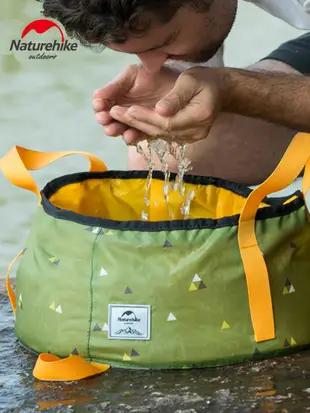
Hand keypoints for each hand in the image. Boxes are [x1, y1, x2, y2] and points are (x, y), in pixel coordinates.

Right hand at [93, 64, 178, 142]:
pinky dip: (131, 137)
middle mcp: (122, 109)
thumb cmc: (153, 74)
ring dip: (115, 130)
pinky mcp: (146, 130)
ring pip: (120, 128)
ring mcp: (134, 120)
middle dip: (105, 119)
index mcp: (116, 94)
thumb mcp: (132, 75)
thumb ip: (116, 85)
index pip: (103, 102)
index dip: (99, 105)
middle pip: (109, 118)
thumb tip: (96, 95)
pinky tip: (128, 136)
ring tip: (113, 130)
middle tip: (104, 119)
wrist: (178, 83)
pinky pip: (136, 135)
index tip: (99, 105)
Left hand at [108, 67, 229, 144]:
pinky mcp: (184, 138)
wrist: (220, 91)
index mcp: (199, 116)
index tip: (126, 110)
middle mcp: (195, 132)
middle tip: (113, 114)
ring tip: (117, 120)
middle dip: (136, 123)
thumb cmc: (205, 80)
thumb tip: (160, 110)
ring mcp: (190, 137)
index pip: (167, 122)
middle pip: (161, 130)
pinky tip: (130, 125)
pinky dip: (146, 130)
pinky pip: (162, 135)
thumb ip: (175, 97)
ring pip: (159, 135)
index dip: (145, 117)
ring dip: (137, 128)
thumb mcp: (191, 80)